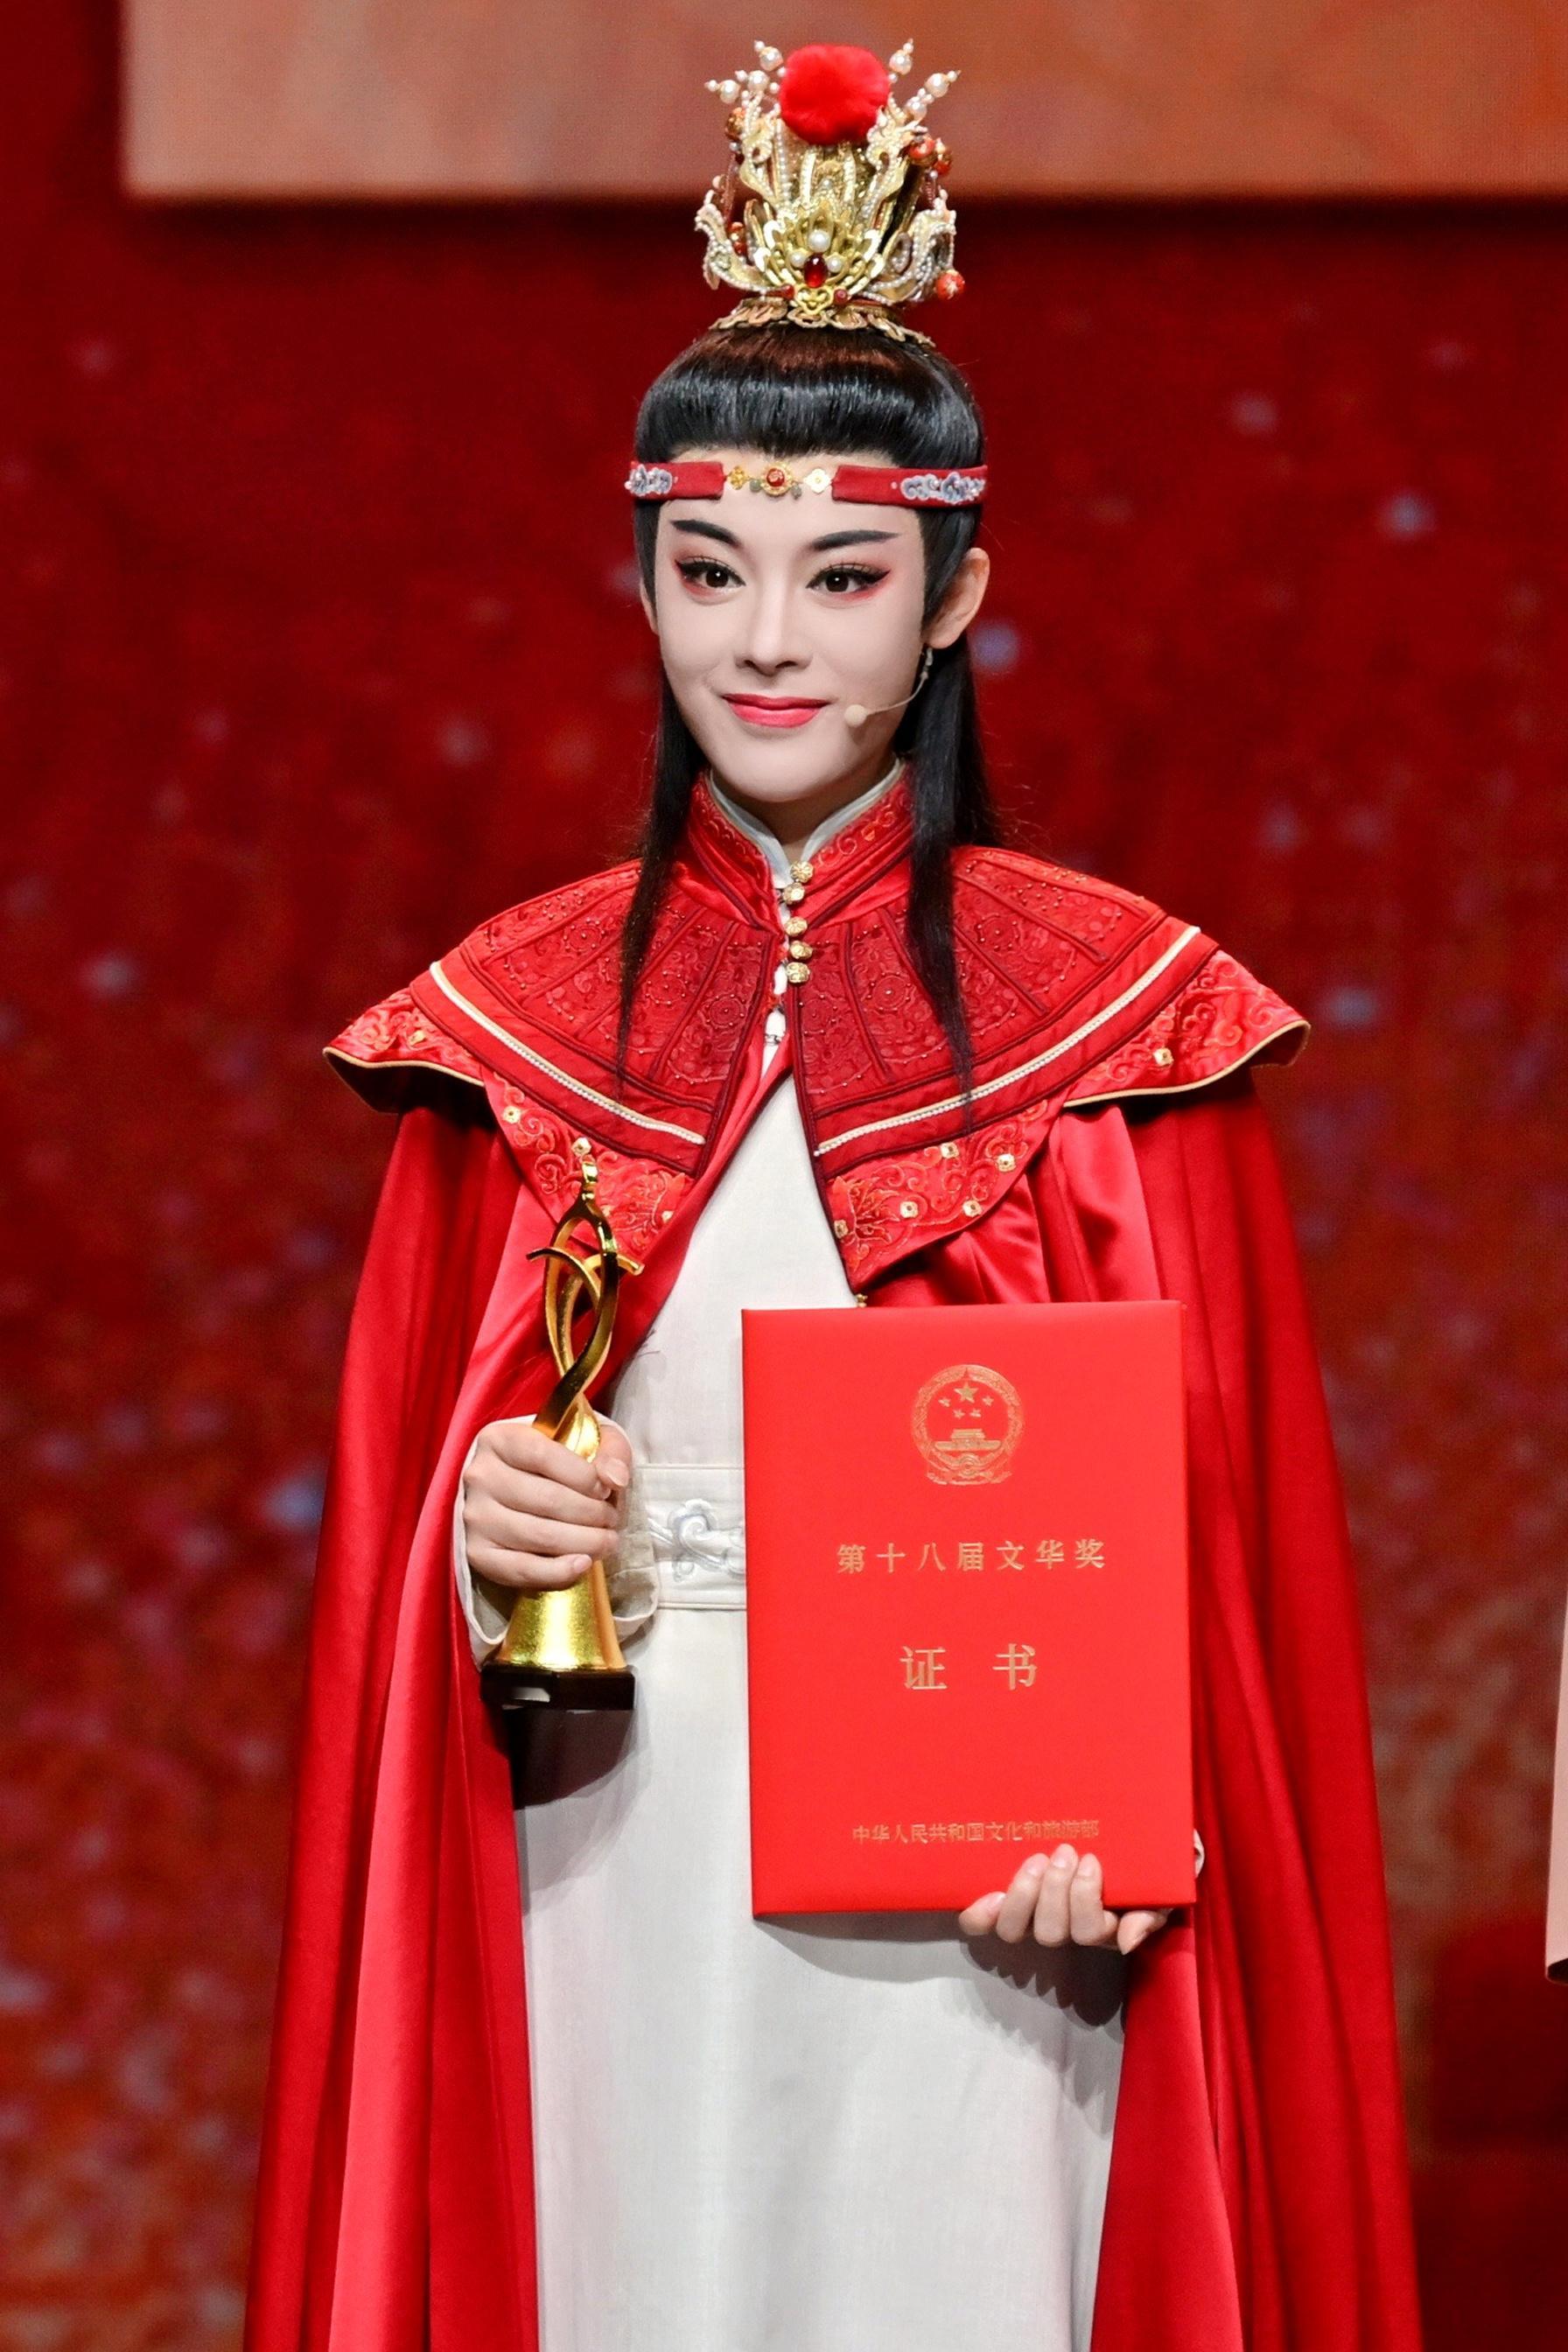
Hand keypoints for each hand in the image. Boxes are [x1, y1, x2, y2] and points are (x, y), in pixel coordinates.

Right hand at [462, 1412, 632, 1594]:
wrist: (511, 1490)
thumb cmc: (553, 1462)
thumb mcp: (585, 1439)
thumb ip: (609, 1449)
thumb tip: (616, 1478)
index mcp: (500, 1439)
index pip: (544, 1456)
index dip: (584, 1476)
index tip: (607, 1489)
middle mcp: (480, 1476)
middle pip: (547, 1500)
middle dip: (592, 1514)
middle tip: (612, 1520)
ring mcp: (475, 1517)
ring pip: (539, 1535)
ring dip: (584, 1542)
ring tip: (607, 1541)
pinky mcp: (478, 1554)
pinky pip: (521, 1569)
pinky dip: (557, 1571)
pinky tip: (582, 1564)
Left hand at [957, 1844, 1171, 1956]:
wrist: (1118, 1824)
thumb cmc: (1143, 1851)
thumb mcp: (1161, 1878)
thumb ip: (1154, 1909)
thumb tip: (1126, 1941)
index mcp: (1103, 1921)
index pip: (1089, 1932)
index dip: (1084, 1900)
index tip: (1091, 1859)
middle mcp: (1065, 1924)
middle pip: (1051, 1933)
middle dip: (1055, 1892)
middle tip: (1064, 1852)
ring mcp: (1033, 1914)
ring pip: (1016, 1930)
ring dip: (1023, 1896)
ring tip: (1035, 1860)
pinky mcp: (1007, 1900)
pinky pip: (985, 1923)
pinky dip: (981, 1914)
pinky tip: (986, 1896)